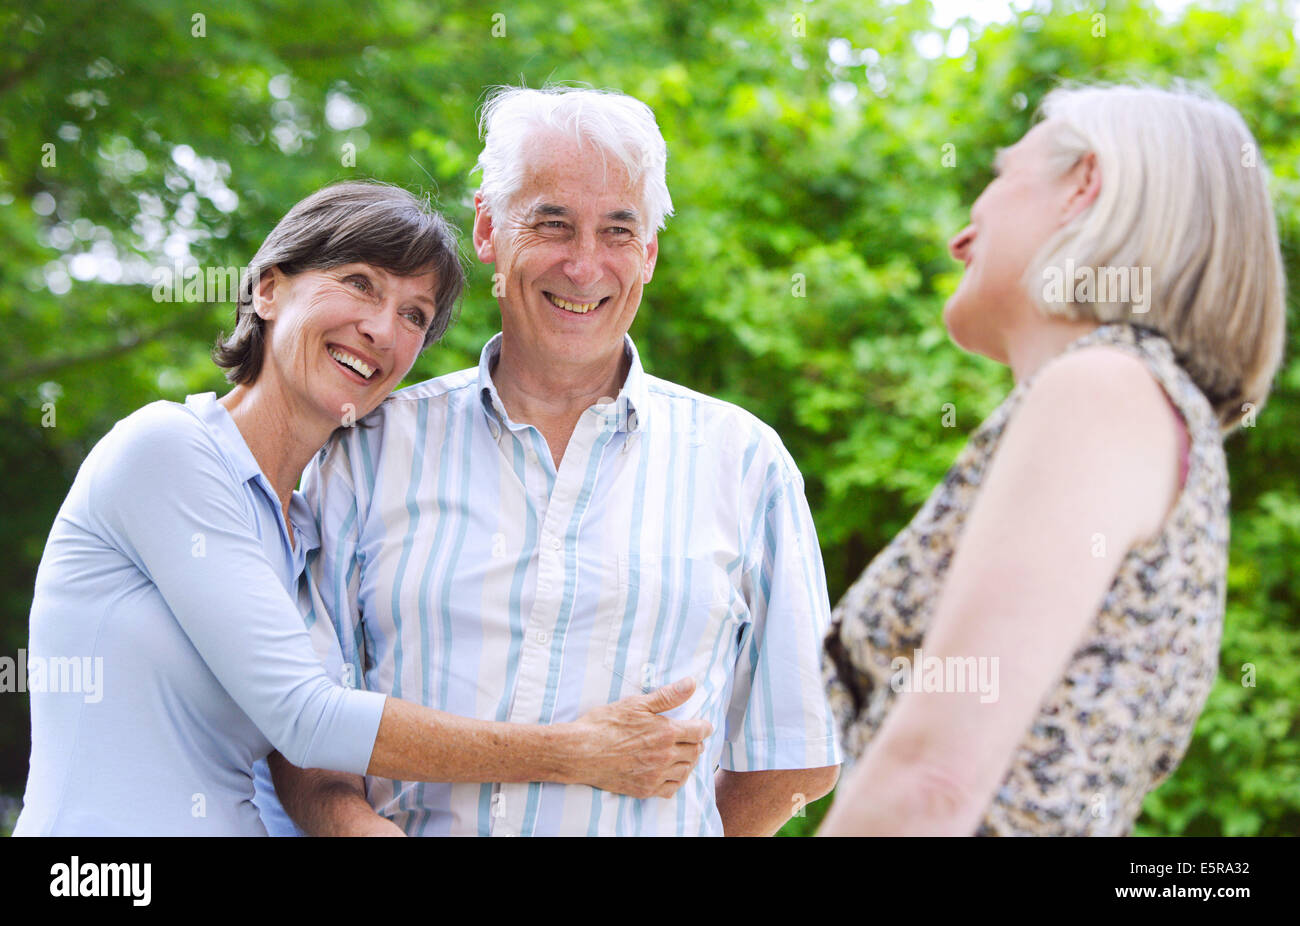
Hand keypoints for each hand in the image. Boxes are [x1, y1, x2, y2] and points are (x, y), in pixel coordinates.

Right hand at [570, 677, 712, 798]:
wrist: (581, 752)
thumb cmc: (605, 724)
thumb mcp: (636, 703)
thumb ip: (668, 696)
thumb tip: (691, 683)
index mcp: (666, 733)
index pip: (700, 732)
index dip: (704, 727)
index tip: (702, 725)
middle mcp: (665, 756)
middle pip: (695, 752)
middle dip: (696, 743)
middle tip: (691, 737)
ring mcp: (656, 775)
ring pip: (686, 771)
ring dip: (688, 761)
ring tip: (682, 753)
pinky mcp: (645, 789)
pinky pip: (671, 789)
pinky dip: (676, 780)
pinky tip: (670, 772)